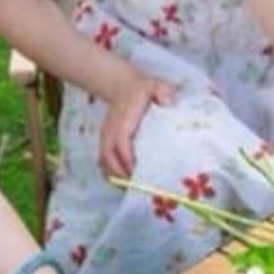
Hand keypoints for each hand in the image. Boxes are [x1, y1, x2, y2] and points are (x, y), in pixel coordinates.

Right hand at [99, 65, 176, 179]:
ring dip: (115, 176)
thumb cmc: (142, 89)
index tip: (137, 171)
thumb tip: (169, 102)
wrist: (121, 85)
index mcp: (123, 119)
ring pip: (104, 160)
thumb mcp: (155, 85)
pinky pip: (103, 161)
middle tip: (138, 187)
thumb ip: (163, 91)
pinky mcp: (106, 142)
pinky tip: (123, 183)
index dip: (127, 157)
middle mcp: (111, 130)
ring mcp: (106, 137)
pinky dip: (111, 173)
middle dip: (120, 173)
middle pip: (109, 156)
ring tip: (131, 189)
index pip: (121, 140)